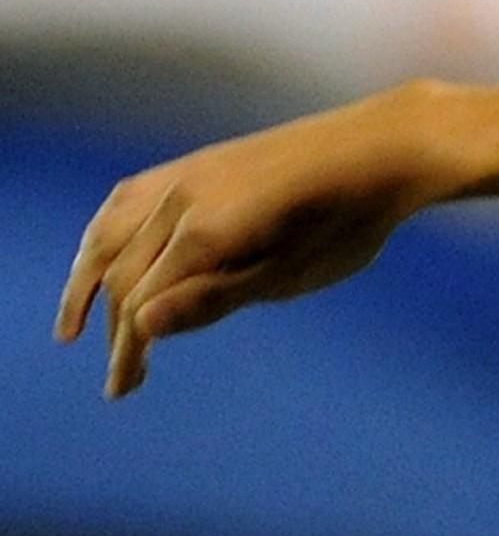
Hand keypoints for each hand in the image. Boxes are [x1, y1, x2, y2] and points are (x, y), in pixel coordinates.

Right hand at [53, 85, 454, 397]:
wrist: (386, 145)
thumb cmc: (349, 220)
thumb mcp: (291, 275)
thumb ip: (215, 299)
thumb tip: (141, 324)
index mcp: (205, 232)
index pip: (141, 305)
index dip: (128, 353)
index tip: (122, 390)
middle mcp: (184, 197)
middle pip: (123, 273)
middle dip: (116, 328)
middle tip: (123, 377)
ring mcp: (190, 172)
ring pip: (111, 230)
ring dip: (87, 278)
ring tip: (75, 323)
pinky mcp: (203, 160)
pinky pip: (131, 196)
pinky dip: (107, 230)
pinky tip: (107, 250)